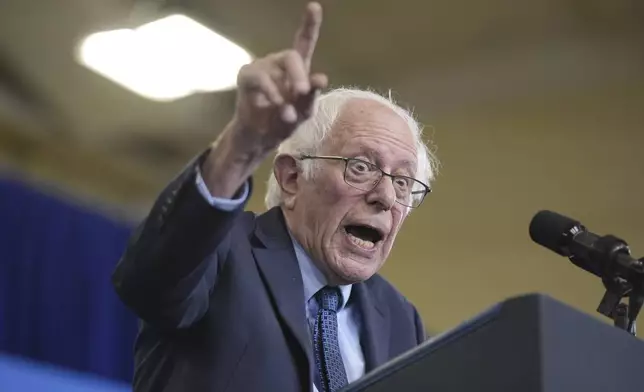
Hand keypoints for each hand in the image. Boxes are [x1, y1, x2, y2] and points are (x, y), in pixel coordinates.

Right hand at [231, 2, 328, 152]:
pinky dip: (270, 93)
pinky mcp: (246, 77)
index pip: (304, 42)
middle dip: (299, 75)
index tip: (314, 6)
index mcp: (297, 69)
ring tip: (288, 115)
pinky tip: (274, 106)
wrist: (260, 139)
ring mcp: (261, 68)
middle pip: (291, 56)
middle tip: (302, 93)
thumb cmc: (283, 122)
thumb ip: (311, 97)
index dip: (309, 24)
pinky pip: (259, 78)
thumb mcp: (303, 113)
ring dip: (283, 93)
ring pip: (274, 69)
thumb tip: (321, 78)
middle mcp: (278, 63)